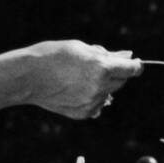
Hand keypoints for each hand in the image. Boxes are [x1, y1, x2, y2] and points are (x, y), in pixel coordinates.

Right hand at [14, 41, 142, 119]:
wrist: (28, 77)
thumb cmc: (53, 56)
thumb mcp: (82, 48)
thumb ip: (106, 55)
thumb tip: (127, 57)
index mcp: (101, 68)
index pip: (131, 69)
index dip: (135, 65)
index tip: (135, 63)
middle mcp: (100, 87)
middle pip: (121, 81)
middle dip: (115, 73)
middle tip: (97, 66)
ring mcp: (92, 102)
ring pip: (108, 93)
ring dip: (102, 85)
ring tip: (80, 77)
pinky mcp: (84, 113)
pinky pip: (97, 104)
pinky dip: (92, 97)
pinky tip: (75, 89)